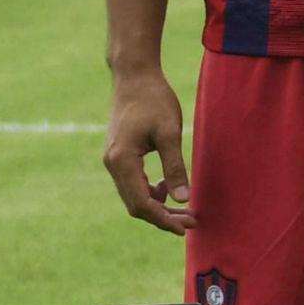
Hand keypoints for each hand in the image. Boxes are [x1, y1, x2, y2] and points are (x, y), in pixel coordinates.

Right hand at [102, 66, 192, 234]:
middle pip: (135, 204)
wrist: (134, 77)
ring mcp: (112, 160)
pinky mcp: (118, 155)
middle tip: (191, 222)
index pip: (141, 203)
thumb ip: (175, 167)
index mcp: (122, 161)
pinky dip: (150, 191)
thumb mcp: (170, 134)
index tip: (186, 228)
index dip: (163, 219)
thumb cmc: (154, 100)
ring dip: (158, 205)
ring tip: (186, 210)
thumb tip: (183, 199)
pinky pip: (132, 183)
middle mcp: (112, 164)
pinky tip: (169, 187)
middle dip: (163, 216)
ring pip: (133, 195)